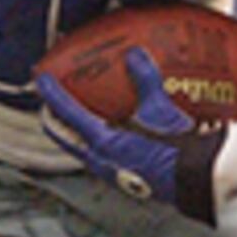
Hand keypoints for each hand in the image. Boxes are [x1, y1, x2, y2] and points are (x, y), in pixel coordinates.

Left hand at [37, 50, 224, 222]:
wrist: (195, 181)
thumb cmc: (176, 149)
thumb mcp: (159, 109)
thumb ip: (145, 80)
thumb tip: (135, 54)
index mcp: (103, 142)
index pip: (67, 114)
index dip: (52, 94)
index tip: (41, 80)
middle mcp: (102, 160)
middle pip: (66, 138)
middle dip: (54, 121)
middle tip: (48, 107)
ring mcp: (112, 172)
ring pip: (82, 150)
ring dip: (75, 135)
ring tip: (75, 121)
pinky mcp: (126, 179)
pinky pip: (103, 158)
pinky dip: (99, 143)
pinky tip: (113, 136)